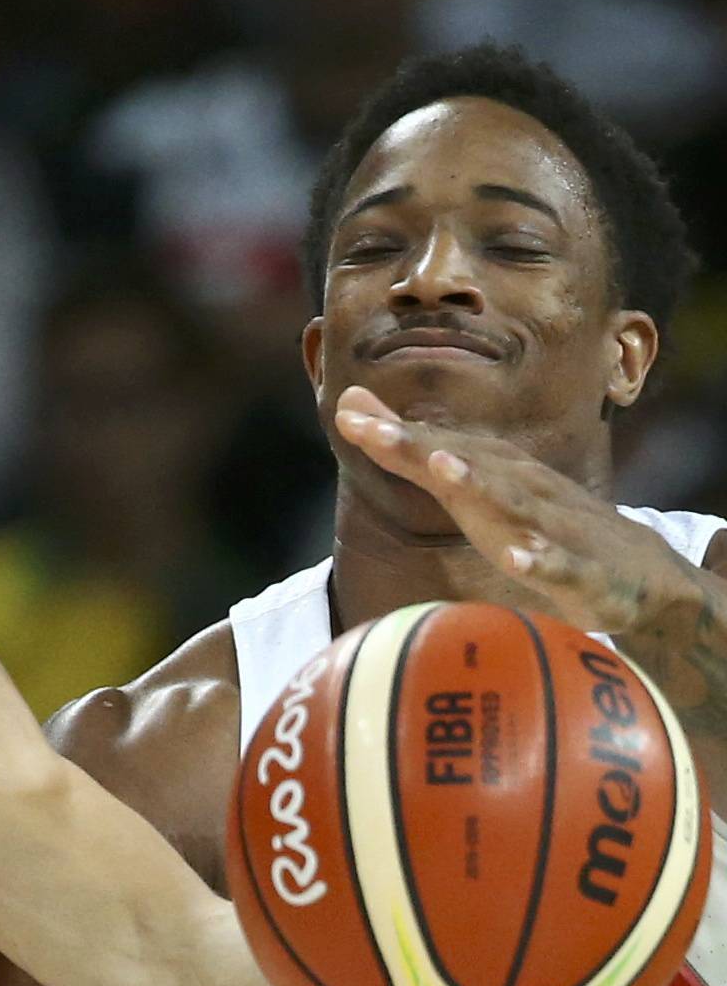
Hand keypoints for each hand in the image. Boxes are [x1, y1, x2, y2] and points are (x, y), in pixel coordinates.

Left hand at [332, 384, 705, 636]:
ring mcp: (553, 529)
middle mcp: (523, 491)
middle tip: (372, 430)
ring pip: (513, 504)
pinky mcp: (581, 573)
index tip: (345, 412)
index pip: (438, 446)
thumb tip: (356, 411)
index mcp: (497, 476)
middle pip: (467, 464)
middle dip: (420, 446)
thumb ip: (416, 457)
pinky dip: (537, 559)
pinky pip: (557, 566)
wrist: (639, 575)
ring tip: (443, 467)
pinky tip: (515, 556)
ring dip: (478, 484)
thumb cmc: (540, 528)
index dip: (391, 432)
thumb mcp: (474, 495)